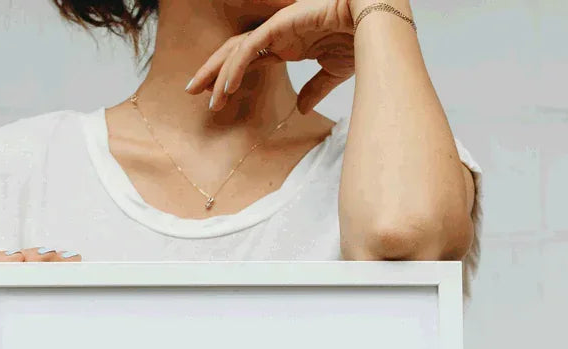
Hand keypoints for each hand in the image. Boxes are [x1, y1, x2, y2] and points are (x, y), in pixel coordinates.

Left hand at [185, 0, 355, 115]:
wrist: (375, 21)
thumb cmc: (359, 39)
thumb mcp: (333, 72)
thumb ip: (314, 89)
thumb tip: (302, 109)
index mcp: (288, 45)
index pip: (249, 60)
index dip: (230, 78)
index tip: (215, 99)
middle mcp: (278, 35)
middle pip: (234, 53)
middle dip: (211, 72)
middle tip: (192, 92)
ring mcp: (278, 27)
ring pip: (237, 50)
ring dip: (219, 75)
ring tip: (207, 98)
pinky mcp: (281, 24)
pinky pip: (250, 47)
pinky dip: (235, 67)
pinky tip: (226, 87)